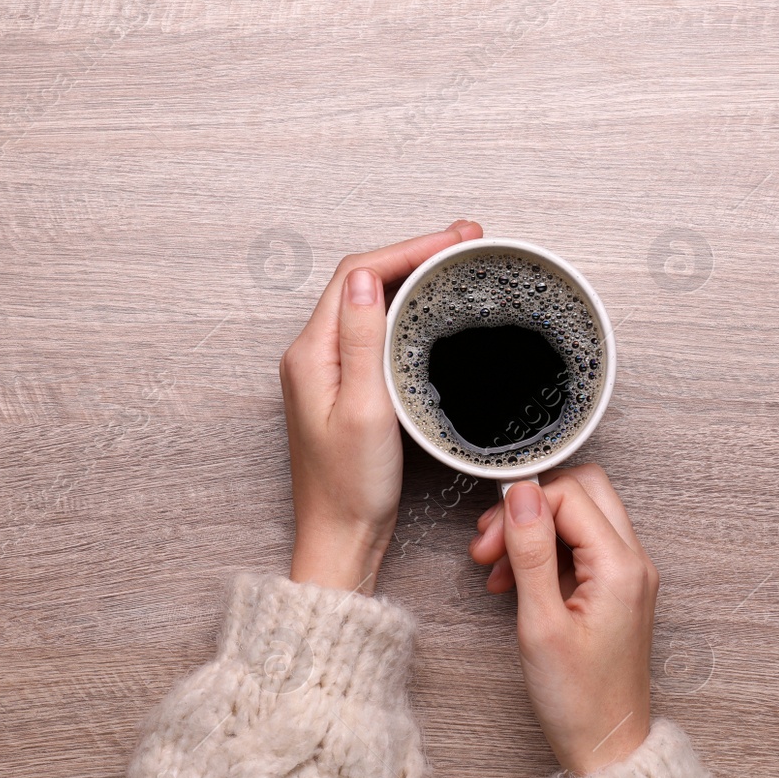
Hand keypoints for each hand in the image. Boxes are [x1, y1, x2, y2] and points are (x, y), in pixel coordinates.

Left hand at [282, 220, 484, 594]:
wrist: (340, 539)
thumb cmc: (351, 488)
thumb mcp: (363, 409)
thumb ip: (362, 339)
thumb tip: (365, 276)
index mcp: (312, 354)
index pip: (358, 275)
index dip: (408, 248)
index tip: (454, 239)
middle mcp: (313, 356)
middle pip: (364, 281)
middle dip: (415, 253)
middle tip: (467, 239)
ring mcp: (328, 371)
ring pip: (371, 303)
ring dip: (413, 277)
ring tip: (456, 260)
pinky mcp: (344, 389)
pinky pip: (375, 331)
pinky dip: (407, 310)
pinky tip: (432, 309)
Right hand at [469, 464, 657, 774]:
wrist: (606, 747)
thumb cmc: (578, 700)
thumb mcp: (541, 623)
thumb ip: (531, 552)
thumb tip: (521, 494)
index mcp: (621, 567)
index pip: (569, 495)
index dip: (521, 509)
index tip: (488, 539)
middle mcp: (633, 562)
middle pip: (582, 492)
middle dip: (530, 508)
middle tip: (490, 541)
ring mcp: (628, 575)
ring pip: (579, 517)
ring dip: (533, 530)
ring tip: (493, 566)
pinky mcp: (616, 589)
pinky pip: (581, 547)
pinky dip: (545, 552)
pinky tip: (513, 581)